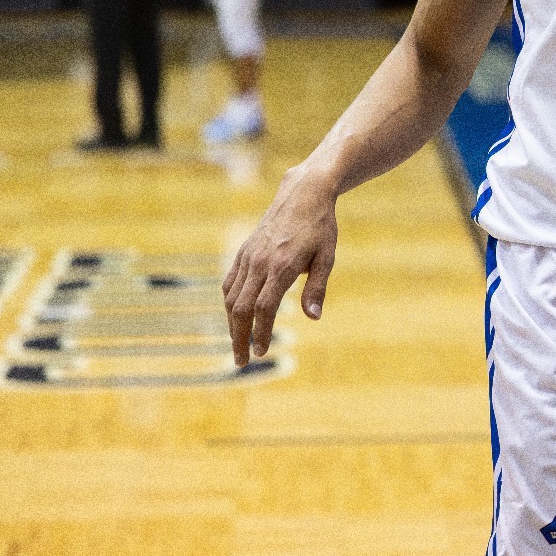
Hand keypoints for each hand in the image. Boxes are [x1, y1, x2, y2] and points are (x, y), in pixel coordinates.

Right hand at [222, 165, 339, 365]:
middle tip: (243, 362)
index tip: (262, 352)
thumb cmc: (320, 227)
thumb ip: (317, 288)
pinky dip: (228, 303)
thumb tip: (313, 318)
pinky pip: (229, 282)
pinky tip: (233, 316)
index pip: (265, 308)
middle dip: (240, 337)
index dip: (261, 332)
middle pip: (241, 308)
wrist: (303, 193)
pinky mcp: (244, 252)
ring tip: (238, 345)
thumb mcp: (327, 257)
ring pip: (231, 297)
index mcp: (282, 266)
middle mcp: (260, 262)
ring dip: (232, 324)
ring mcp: (248, 256)